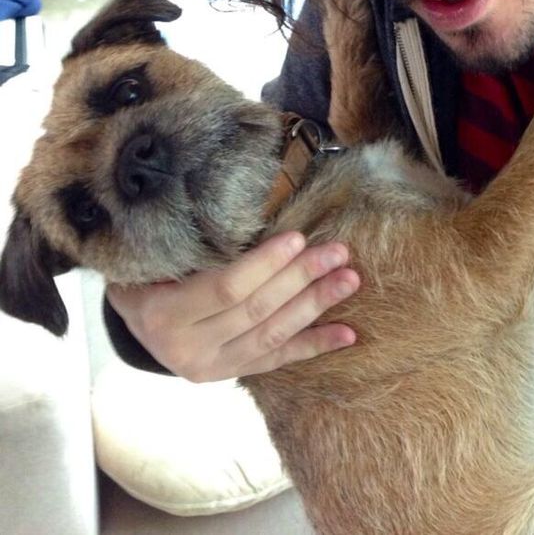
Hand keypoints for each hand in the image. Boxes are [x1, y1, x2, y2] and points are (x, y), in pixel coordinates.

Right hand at [106, 232, 358, 381]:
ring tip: (349, 280)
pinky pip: (279, 359)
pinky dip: (315, 345)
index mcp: (163, 314)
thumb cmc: (144, 275)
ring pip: (273, 335)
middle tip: (338, 252)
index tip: (298, 237)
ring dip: (316, 306)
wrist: (132, 324)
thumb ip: (187, 248)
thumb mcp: (148, 260)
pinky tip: (347, 333)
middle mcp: (187, 348)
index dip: (264, 264)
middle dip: (301, 279)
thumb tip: (233, 211)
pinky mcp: (231, 374)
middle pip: (257, 310)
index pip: (225, 289)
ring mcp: (212, 367)